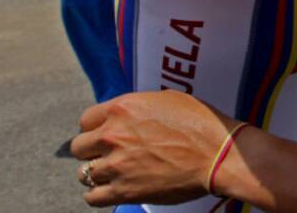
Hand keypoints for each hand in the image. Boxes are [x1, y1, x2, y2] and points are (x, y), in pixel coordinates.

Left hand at [70, 91, 237, 206]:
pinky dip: (98, 194)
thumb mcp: (166, 99)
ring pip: (84, 174)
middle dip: (92, 151)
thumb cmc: (199, 123)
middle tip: (109, 154)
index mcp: (122, 108)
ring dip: (98, 173)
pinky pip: (92, 197)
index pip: (85, 120)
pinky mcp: (124, 191)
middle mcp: (113, 135)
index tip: (104, 134)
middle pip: (79, 147)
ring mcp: (116, 165)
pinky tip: (111, 189)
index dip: (95, 128)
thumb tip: (126, 115)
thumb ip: (137, 107)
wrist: (217, 154)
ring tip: (114, 172)